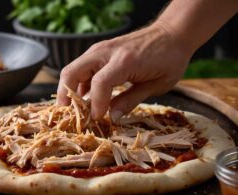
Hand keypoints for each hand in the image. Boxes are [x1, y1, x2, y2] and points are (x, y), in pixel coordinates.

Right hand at [57, 21, 192, 121]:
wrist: (172, 33)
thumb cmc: (170, 58)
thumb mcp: (156, 85)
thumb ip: (131, 100)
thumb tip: (112, 118)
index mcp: (124, 61)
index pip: (99, 83)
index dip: (95, 104)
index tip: (97, 119)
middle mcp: (106, 52)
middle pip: (72, 72)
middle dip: (65, 96)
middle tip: (67, 116)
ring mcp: (100, 49)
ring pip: (72, 69)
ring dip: (69, 90)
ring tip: (75, 110)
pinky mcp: (100, 51)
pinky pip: (81, 68)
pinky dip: (78, 84)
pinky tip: (85, 98)